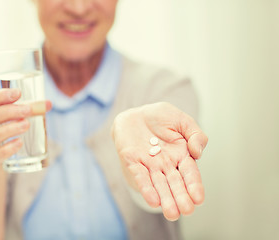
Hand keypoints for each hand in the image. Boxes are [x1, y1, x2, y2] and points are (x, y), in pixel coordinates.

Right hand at [0, 89, 51, 171]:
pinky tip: (19, 143)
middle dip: (8, 112)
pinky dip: (7, 149)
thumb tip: (49, 104)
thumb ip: (26, 110)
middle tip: (28, 110)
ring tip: (26, 125)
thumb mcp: (7, 120)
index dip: (0, 96)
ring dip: (8, 130)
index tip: (18, 93)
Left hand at [111, 102, 207, 220]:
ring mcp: (149, 165)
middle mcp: (166, 164)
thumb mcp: (183, 121)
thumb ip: (195, 135)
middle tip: (186, 210)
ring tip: (171, 213)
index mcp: (181, 156)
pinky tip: (152, 200)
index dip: (194, 185)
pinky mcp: (132, 162)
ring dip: (164, 198)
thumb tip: (197, 153)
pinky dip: (146, 187)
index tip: (198, 198)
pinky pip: (140, 176)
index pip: (190, 174)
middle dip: (180, 197)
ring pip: (158, 184)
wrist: (136, 113)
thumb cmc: (161, 117)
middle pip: (175, 184)